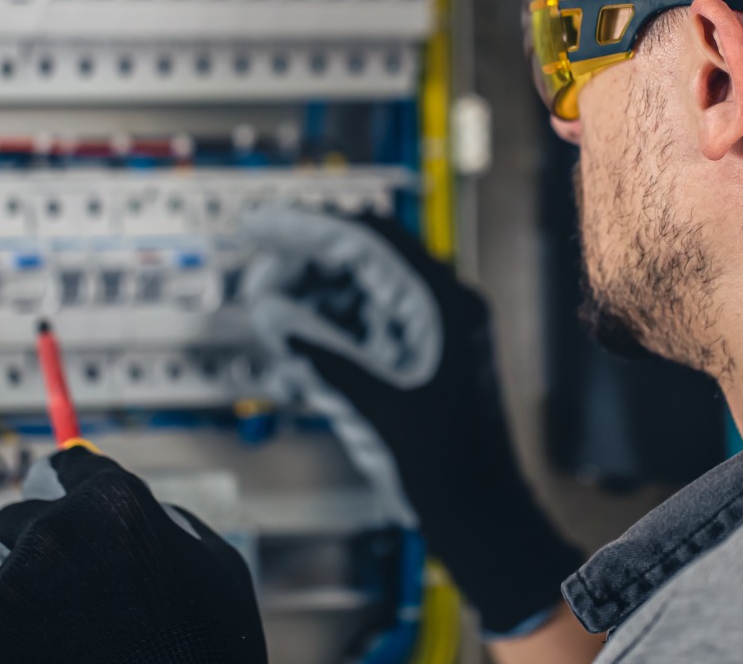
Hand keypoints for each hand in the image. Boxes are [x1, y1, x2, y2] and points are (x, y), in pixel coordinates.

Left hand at [0, 445, 266, 663]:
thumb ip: (166, 524)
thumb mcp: (215, 565)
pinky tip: (63, 661)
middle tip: (67, 582)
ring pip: (3, 583)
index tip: (63, 494)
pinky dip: (18, 648)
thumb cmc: (208, 647)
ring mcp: (15, 590)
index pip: (68, 465)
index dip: (70, 484)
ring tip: (79, 642)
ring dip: (28, 603)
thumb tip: (138, 511)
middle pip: (16, 518)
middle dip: (36, 544)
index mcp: (112, 502)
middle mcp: (54, 532)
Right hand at [244, 209, 583, 636]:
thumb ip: (324, 356)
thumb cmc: (450, 467)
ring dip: (313, 294)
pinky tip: (297, 343)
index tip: (261, 225)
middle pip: (363, 256)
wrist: (485, 518)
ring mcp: (432, 328)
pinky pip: (367, 321)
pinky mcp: (420, 353)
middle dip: (304, 262)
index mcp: (443, 303)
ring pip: (361, 288)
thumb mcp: (379, 408)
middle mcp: (442, 304)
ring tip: (269, 312)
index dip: (308, 226)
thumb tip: (272, 313)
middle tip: (256, 278)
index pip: (369, 238)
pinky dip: (330, 326)